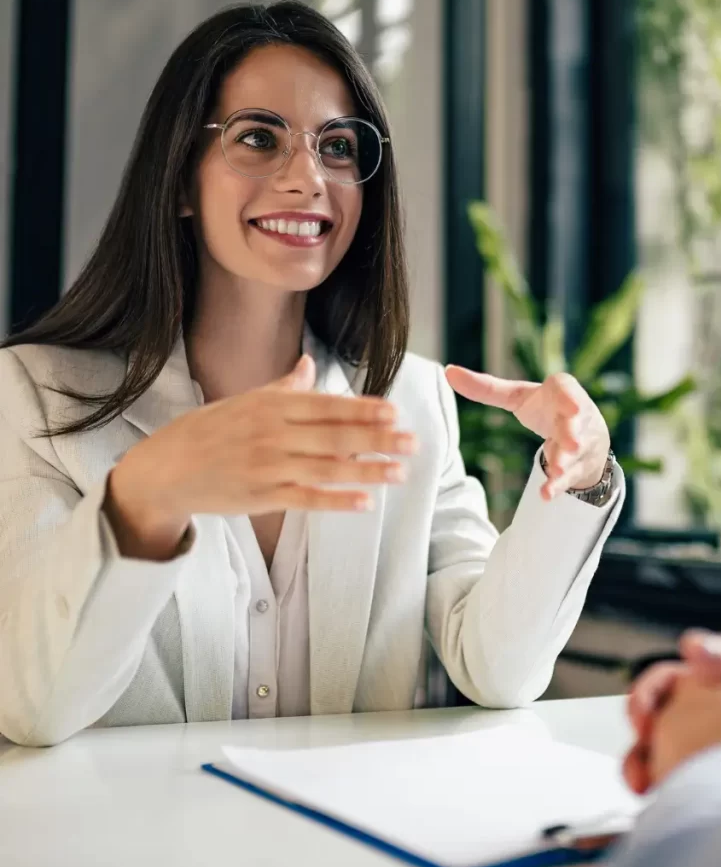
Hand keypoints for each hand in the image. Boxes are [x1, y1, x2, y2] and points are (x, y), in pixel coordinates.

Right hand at [105, 355, 417, 559]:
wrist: (163, 470)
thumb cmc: (208, 431)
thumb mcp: (244, 401)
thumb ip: (284, 387)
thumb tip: (309, 363)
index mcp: (270, 405)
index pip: (326, 406)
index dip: (362, 409)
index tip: (394, 411)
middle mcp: (271, 433)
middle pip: (334, 436)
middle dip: (377, 439)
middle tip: (413, 442)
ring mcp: (267, 467)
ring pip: (326, 469)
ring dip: (367, 471)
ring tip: (400, 473)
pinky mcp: (260, 497)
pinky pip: (305, 499)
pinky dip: (336, 501)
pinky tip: (365, 503)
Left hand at [445, 367, 610, 499]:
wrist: (585, 437)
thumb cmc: (547, 409)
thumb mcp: (519, 396)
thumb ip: (486, 387)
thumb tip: (447, 371)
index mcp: (561, 392)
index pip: (566, 390)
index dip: (569, 397)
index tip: (570, 406)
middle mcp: (576, 417)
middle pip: (574, 425)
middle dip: (572, 433)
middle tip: (570, 442)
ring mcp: (580, 444)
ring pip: (573, 454)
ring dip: (564, 461)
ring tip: (555, 469)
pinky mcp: (578, 467)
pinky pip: (568, 478)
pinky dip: (557, 486)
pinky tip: (546, 494)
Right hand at [623, 631, 720, 793]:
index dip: (708, 649)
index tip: (693, 650)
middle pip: (680, 686)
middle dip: (655, 687)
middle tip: (648, 702)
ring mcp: (702, 751)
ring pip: (657, 721)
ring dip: (642, 720)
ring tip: (642, 732)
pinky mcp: (681, 781)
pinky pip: (648, 763)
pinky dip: (638, 766)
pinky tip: (643, 778)